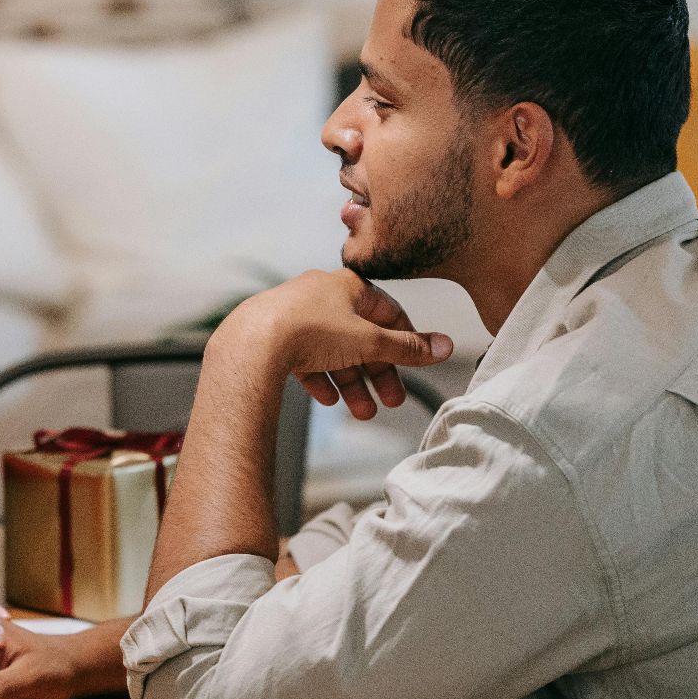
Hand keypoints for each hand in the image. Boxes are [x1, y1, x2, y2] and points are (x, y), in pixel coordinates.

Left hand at [226, 269, 452, 420]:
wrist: (251, 343)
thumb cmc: (310, 330)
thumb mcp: (369, 341)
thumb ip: (408, 348)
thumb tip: (446, 346)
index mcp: (346, 286)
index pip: (387, 312)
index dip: (406, 340)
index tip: (417, 364)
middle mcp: (320, 295)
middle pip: (360, 337)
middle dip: (378, 373)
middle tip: (391, 401)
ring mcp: (294, 315)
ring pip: (333, 352)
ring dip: (351, 384)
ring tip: (362, 412)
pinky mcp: (273, 337)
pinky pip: (304, 359)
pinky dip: (320, 379)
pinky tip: (329, 399)